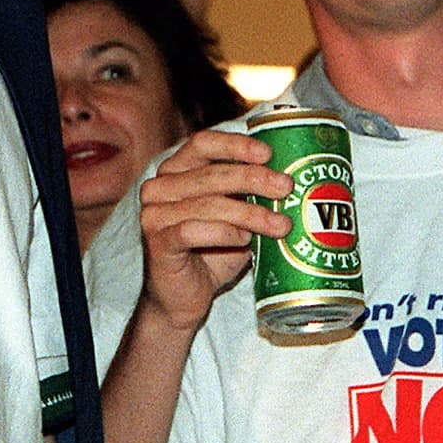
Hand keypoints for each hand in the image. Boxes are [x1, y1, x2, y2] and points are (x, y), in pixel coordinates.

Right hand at [137, 129, 291, 332]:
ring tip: (280, 225)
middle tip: (286, 188)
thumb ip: (248, 195)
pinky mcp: (157, 243)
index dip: (236, 145)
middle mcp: (159, 187)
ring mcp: (154, 215)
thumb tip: (288, 179)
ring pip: (209, 204)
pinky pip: (193, 231)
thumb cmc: (210, 252)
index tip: (268, 154)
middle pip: (212, 173)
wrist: (183, 298)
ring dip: (250, 213)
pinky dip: (225, 233)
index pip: (202, 143)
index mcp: (175, 171)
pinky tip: (246, 240)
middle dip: (254, 179)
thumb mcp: (234, 216)